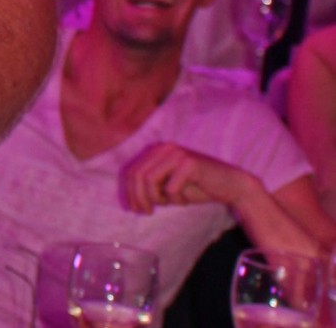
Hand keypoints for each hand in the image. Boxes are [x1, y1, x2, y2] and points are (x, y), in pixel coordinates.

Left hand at [120, 143, 256, 213]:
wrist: (231, 185)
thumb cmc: (197, 188)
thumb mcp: (167, 187)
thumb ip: (150, 189)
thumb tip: (130, 204)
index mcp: (156, 151)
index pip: (130, 171)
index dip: (129, 192)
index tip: (133, 209)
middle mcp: (164, 148)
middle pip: (136, 175)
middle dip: (138, 197)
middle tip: (145, 212)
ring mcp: (177, 154)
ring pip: (149, 180)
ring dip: (156, 198)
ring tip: (169, 204)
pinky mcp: (189, 163)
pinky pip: (171, 188)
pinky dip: (176, 199)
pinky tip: (186, 199)